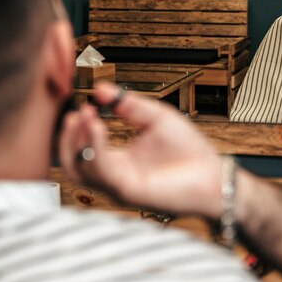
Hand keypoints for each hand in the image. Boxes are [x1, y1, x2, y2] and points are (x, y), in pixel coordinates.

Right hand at [59, 82, 223, 217]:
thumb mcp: (156, 117)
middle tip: (77, 113)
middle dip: (68, 137)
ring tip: (86, 116)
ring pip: (80, 169)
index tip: (84, 106)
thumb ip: (129, 105)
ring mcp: (119, 186)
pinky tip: (98, 127)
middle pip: (72, 163)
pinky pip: (101, 171)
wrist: (212, 174)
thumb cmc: (189, 151)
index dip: (77, 129)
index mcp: (119, 162)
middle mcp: (114, 176)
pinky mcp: (129, 192)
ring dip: (78, 140)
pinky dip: (94, 147)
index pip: (83, 150)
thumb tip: (102, 89)